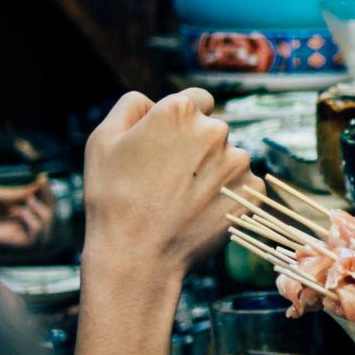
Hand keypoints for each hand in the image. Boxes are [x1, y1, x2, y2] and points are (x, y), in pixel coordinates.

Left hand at [0, 178, 57, 249]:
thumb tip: (39, 185)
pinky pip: (32, 239)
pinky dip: (33, 224)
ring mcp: (14, 232)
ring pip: (45, 231)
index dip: (48, 193)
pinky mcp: (8, 242)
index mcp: (16, 207)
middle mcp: (18, 222)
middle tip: (36, 192)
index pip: (43, 203)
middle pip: (49, 217)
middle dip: (49, 203)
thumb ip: (16, 193)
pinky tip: (20, 212)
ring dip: (42, 215)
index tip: (44, 178)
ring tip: (27, 204)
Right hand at [81, 90, 259, 272]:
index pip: (195, 100)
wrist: (138, 255)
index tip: (168, 144)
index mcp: (179, 110)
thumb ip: (131, 107)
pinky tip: (200, 211)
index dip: (180, 121)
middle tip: (167, 178)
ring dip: (212, 171)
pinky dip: (226, 195)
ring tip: (182, 199)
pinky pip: (242, 185)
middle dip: (196, 146)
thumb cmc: (112, 197)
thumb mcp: (102, 140)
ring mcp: (238, 161)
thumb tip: (153, 99)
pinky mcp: (253, 191)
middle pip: (213, 130)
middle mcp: (216, 130)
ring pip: (229, 158)